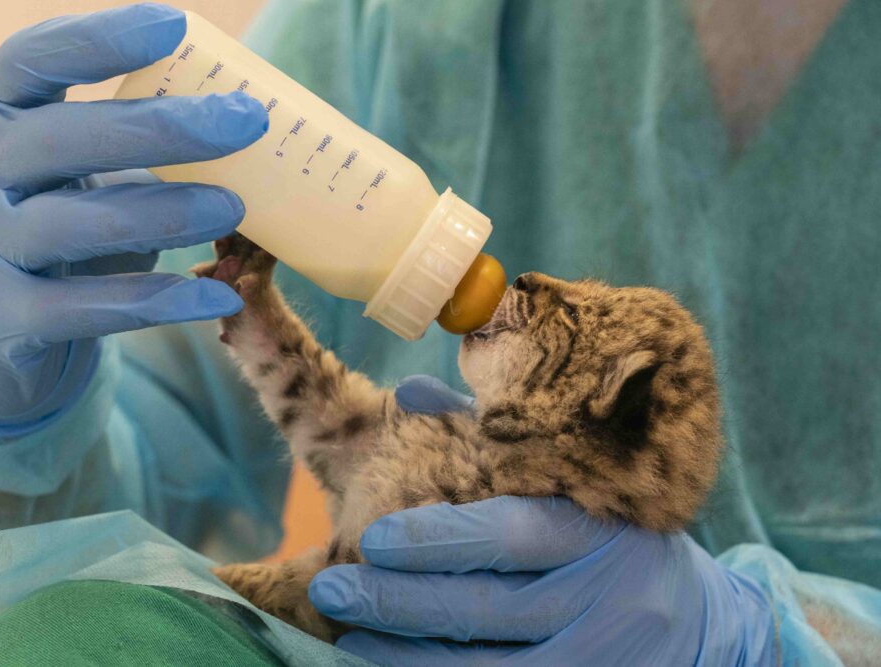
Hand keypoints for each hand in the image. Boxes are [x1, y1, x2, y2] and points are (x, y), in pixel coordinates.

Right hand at [0, 4, 268, 435]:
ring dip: (162, 212)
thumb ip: (138, 152)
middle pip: (57, 137)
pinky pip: (89, 309)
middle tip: (245, 123)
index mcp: (2, 126)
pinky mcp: (8, 321)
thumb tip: (246, 125)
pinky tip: (219, 296)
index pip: (28, 62)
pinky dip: (159, 301)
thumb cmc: (59, 239)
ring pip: (68, 225)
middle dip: (158, 126)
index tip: (173, 25)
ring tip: (234, 209)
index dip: (94, 38)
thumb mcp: (82, 181)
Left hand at [310, 375, 775, 664]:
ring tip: (346, 637)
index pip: (511, 535)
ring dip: (406, 657)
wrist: (697, 624)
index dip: (438, 539)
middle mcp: (605, 601)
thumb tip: (412, 390)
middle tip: (333, 588)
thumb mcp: (571, 482)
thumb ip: (496, 441)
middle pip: (488, 609)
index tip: (374, 537)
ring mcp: (597, 660)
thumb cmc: (610, 535)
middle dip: (399, 602)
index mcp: (598, 529)